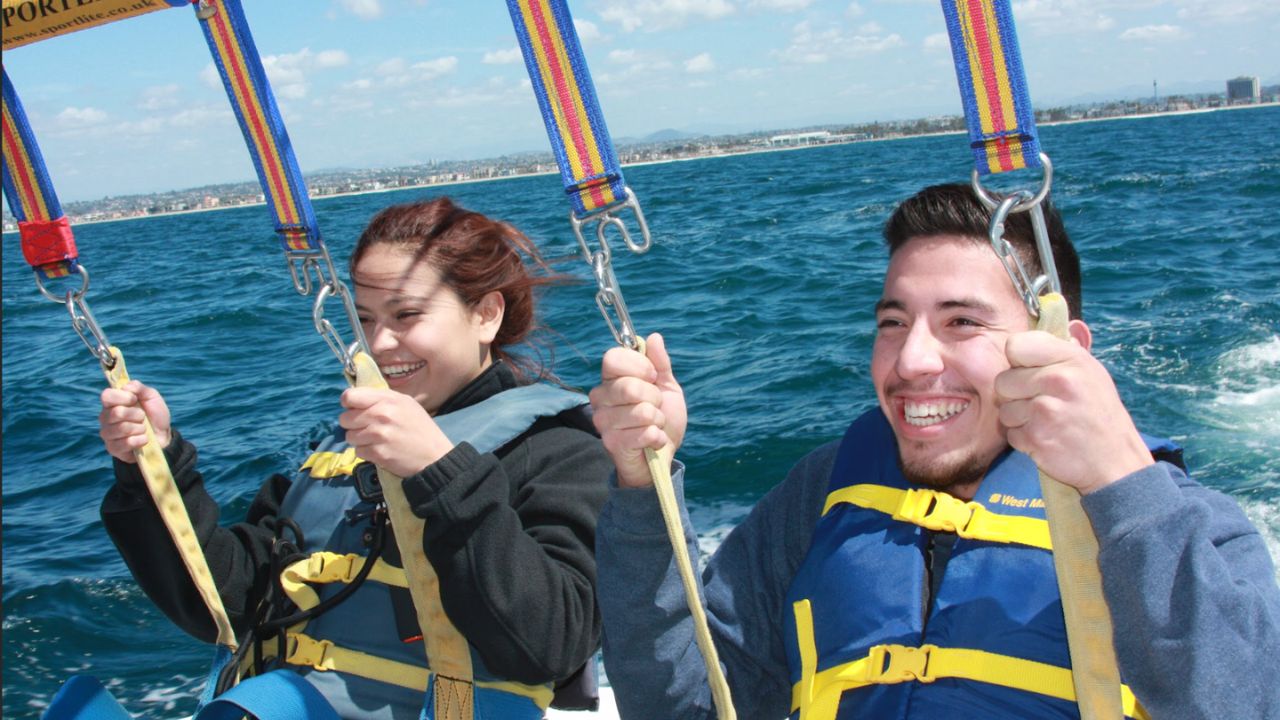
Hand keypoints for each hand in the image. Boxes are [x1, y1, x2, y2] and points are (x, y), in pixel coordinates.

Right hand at [99, 380, 171, 463]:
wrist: (163, 436)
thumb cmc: (154, 414)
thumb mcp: (152, 397)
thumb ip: (139, 388)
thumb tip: (126, 386)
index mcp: (112, 403)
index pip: (106, 396)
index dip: (123, 397)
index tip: (135, 399)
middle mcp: (105, 417)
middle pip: (116, 413)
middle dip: (137, 414)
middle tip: (142, 417)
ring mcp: (107, 434)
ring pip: (122, 428)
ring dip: (139, 428)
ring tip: (143, 428)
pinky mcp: (113, 448)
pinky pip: (126, 443)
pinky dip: (140, 440)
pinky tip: (143, 439)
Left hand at [339, 387, 453, 476]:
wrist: (435, 456)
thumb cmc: (420, 429)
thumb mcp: (406, 404)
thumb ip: (381, 399)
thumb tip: (354, 400)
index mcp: (388, 399)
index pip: (349, 396)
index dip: (348, 404)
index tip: (355, 410)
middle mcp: (381, 414)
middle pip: (345, 418)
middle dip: (353, 425)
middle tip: (368, 428)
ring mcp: (379, 434)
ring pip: (349, 436)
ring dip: (359, 440)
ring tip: (376, 440)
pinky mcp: (378, 453)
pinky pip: (358, 451)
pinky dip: (366, 452)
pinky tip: (380, 450)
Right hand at [588, 333, 686, 487]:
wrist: (662, 456)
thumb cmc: (662, 419)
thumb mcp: (667, 387)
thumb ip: (660, 363)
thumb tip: (654, 337)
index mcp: (611, 379)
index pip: (613, 358)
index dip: (639, 365)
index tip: (652, 377)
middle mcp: (600, 397)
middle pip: (628, 386)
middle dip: (654, 398)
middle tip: (656, 407)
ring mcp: (603, 421)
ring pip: (641, 411)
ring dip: (657, 420)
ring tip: (653, 425)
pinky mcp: (611, 442)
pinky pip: (645, 432)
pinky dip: (657, 437)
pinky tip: (652, 441)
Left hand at [995, 330, 1152, 494]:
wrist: (1116, 461)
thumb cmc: (1099, 414)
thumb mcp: (1090, 372)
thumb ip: (1062, 348)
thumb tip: (1049, 310)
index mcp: (1071, 358)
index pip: (1015, 345)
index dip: (1018, 361)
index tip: (1030, 371)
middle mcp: (1057, 380)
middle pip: (1003, 380)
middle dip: (1015, 394)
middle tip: (1041, 402)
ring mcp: (1046, 410)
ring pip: (1004, 409)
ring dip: (1019, 419)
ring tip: (1047, 421)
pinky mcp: (1037, 438)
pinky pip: (1011, 434)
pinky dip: (1024, 439)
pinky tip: (1047, 438)